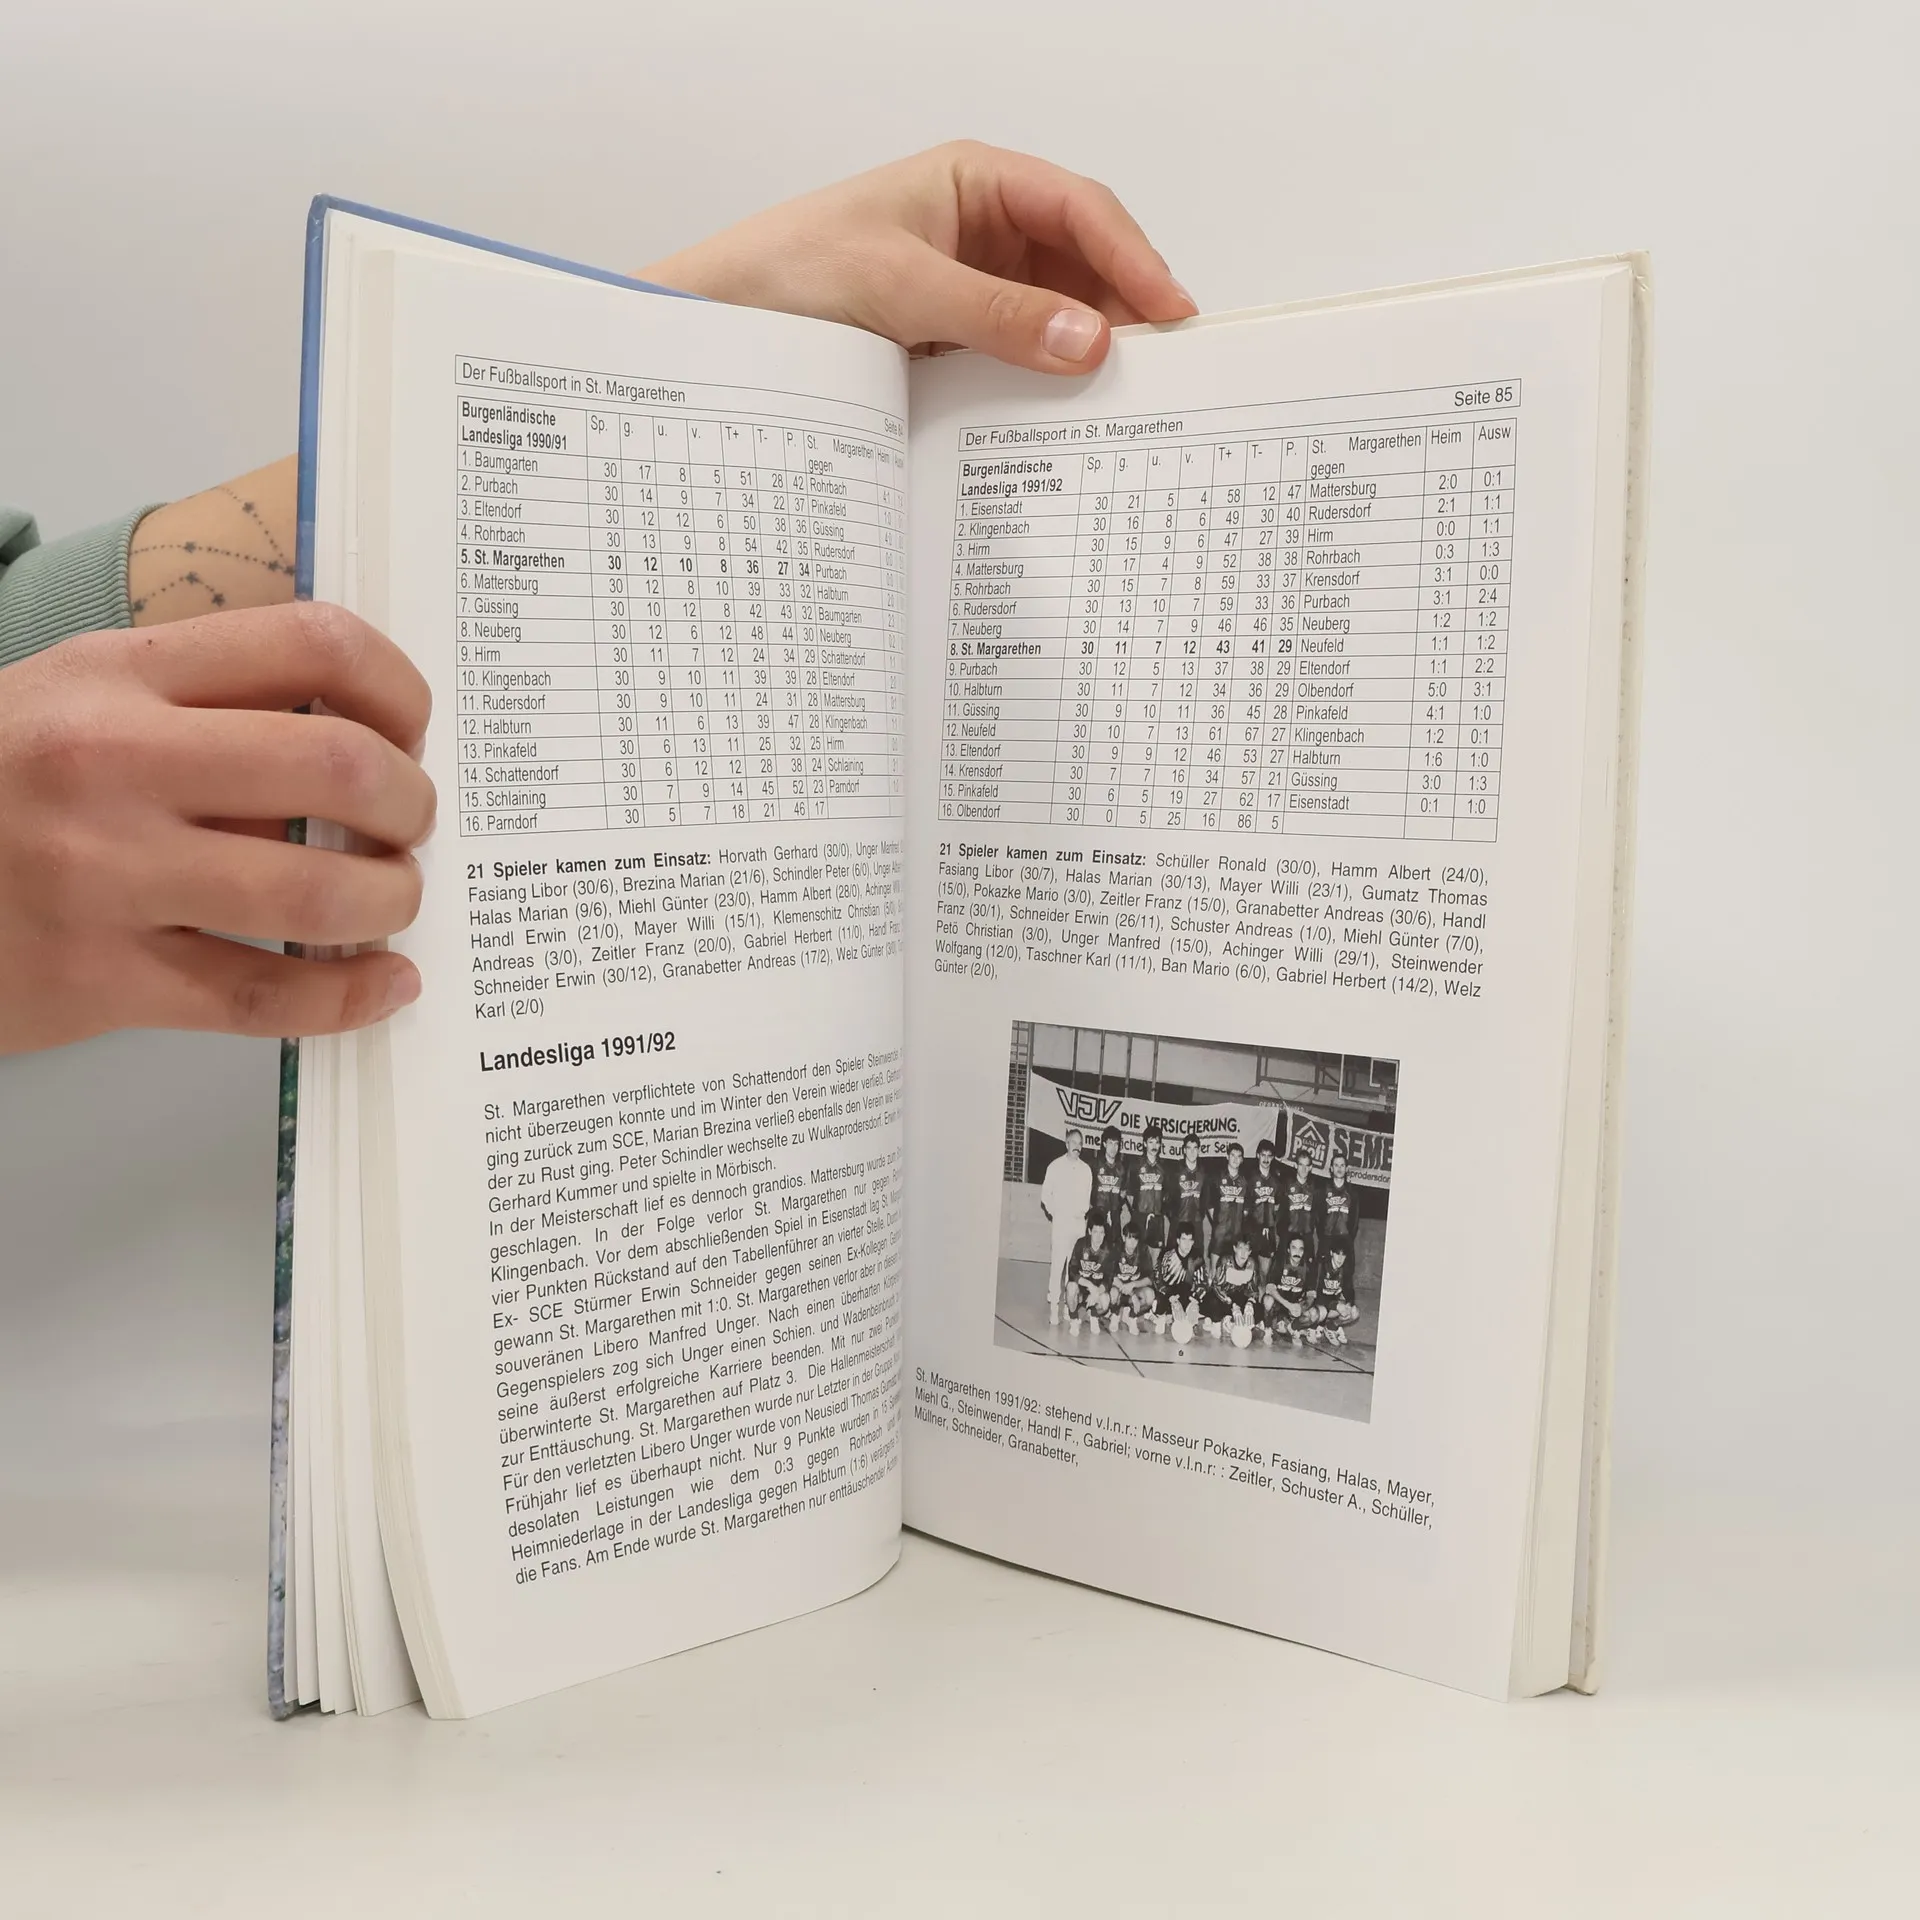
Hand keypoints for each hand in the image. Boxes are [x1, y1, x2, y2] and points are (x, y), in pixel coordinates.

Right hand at [0, 603, 434, 1055]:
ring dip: (391, 899)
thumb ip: (203, 705)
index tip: (412, 730)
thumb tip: (363, 741)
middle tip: (409, 825)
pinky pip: (263, 996)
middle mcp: (112, 764)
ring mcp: (103, 876)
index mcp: (117, 677)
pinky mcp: (98, 979)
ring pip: (316, 892)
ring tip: (391, 900)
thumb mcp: (75, 700)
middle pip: (338, 766)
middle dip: (410, 804)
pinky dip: (349, 996)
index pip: (313, 644)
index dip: (399, 690)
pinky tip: (384, 983)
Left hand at [640, 140, 1195, 373]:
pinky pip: (1019, 362)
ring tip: (1118, 405)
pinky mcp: (956, 345)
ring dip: (1086, 358)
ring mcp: (972, 291)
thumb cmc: (789, 272)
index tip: (1169, 316)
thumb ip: (994, 314)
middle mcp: (983, 232)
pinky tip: (1061, 420)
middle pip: (1083, 268)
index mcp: (977, 184)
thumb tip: (1086, 340)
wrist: (720, 325)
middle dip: (1121, 314)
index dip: (1134, 261)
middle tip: (1158, 375)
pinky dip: (1045, 388)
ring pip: (1057, 320)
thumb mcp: (898, 286)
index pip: (1081, 213)